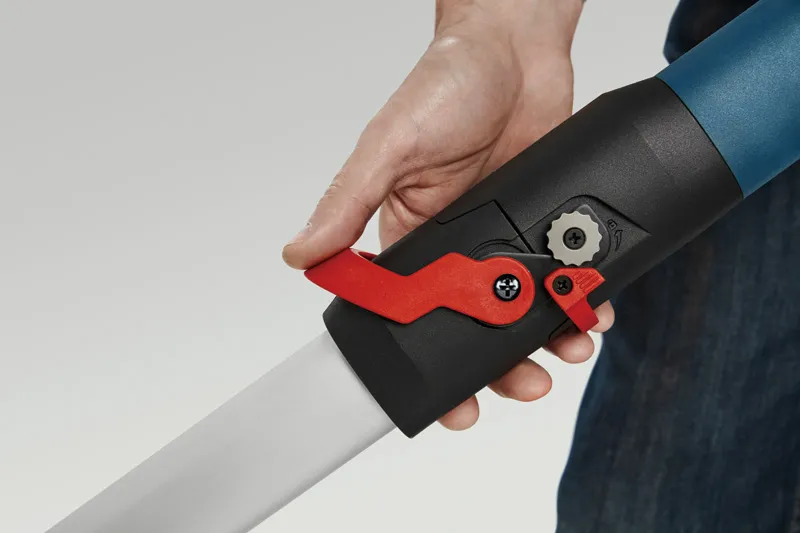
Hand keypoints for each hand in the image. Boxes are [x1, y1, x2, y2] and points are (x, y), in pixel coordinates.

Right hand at [283, 0, 613, 429]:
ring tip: (567, 350)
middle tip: (523, 388)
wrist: (515, 49)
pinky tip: (593, 312)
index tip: (449, 404)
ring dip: (546, 339)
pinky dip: (582, 298)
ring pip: (526, 309)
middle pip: (478, 326)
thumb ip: (348, 202)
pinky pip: (564, 272)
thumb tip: (300, 254)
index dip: (429, 364)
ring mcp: (507, 237)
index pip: (413, 316)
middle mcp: (459, 246)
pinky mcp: (544, 221)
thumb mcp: (389, 146)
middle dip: (499, 367)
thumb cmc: (444, 85)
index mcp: (412, 237)